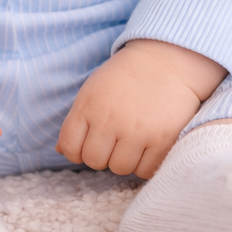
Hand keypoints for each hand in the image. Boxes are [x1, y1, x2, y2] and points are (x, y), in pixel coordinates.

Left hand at [56, 39, 228, 177]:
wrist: (169, 60)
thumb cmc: (128, 76)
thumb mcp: (94, 89)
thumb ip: (77, 121)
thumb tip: (61, 151)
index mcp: (89, 105)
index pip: (70, 147)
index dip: (78, 150)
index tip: (91, 142)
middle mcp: (110, 119)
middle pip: (94, 161)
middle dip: (103, 154)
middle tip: (116, 138)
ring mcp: (137, 131)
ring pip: (120, 168)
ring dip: (126, 159)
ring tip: (135, 139)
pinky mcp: (163, 139)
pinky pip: (145, 171)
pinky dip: (146, 163)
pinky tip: (149, 145)